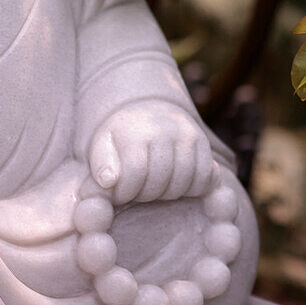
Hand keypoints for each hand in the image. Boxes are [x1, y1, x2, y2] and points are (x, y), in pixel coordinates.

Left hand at [88, 102, 216, 204]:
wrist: (146, 109)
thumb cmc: (121, 137)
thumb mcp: (102, 146)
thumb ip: (101, 165)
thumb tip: (109, 180)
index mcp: (136, 131)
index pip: (134, 174)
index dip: (125, 193)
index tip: (119, 194)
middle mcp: (165, 129)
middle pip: (160, 182)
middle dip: (145, 195)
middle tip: (137, 190)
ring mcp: (188, 135)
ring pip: (183, 183)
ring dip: (168, 194)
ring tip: (154, 187)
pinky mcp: (204, 142)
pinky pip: (205, 178)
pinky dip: (191, 188)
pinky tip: (174, 183)